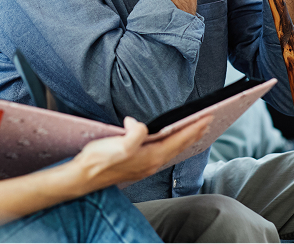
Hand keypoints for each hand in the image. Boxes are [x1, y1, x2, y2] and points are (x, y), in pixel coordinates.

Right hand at [69, 115, 210, 190]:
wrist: (84, 177)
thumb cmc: (100, 160)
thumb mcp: (119, 144)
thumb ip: (135, 133)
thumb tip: (139, 123)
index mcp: (151, 156)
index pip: (178, 139)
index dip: (194, 127)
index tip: (208, 116)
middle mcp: (152, 163)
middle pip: (180, 146)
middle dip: (195, 133)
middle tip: (209, 120)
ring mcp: (146, 166)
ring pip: (172, 150)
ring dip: (186, 139)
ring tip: (195, 130)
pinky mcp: (138, 166)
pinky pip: (163, 153)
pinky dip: (173, 144)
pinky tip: (170, 141)